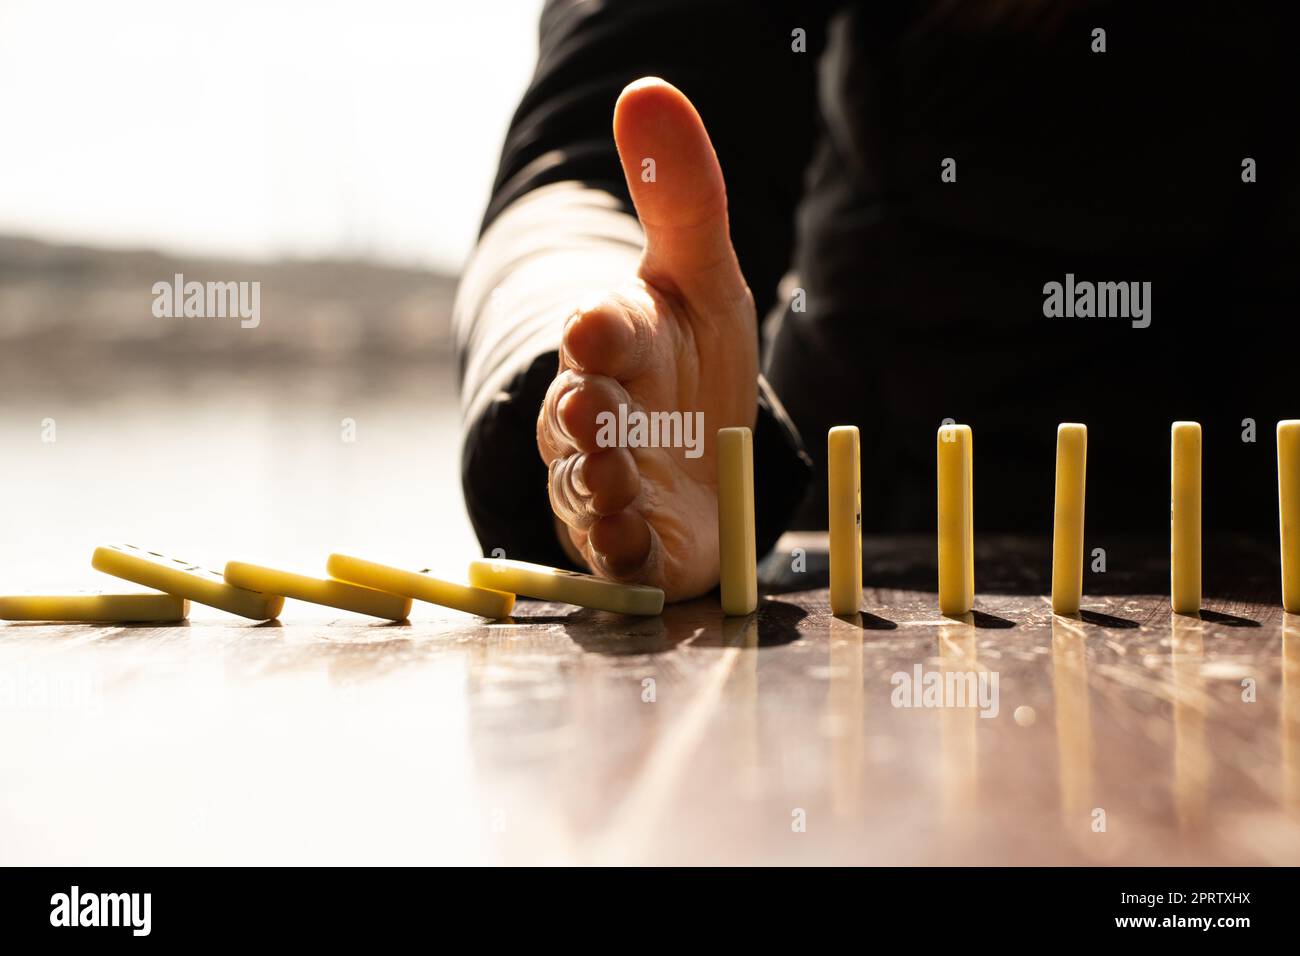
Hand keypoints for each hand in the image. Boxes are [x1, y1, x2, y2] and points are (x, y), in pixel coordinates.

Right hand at [536, 77, 758, 601]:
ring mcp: (605, 479)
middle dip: (586, 412)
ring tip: (612, 479)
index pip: (608, 329)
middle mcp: (599, 412)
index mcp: (620, 342)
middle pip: (584, 412)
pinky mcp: (628, 538)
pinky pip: (615, 549)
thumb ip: (683, 197)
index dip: (604, 328)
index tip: (600, 322)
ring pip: (587, 483)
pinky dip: (619, 550)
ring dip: (597, 483)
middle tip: (590, 409)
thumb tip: (650, 89)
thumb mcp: (701, 277)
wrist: (691, 447)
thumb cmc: (690, 357)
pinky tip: (629, 546)